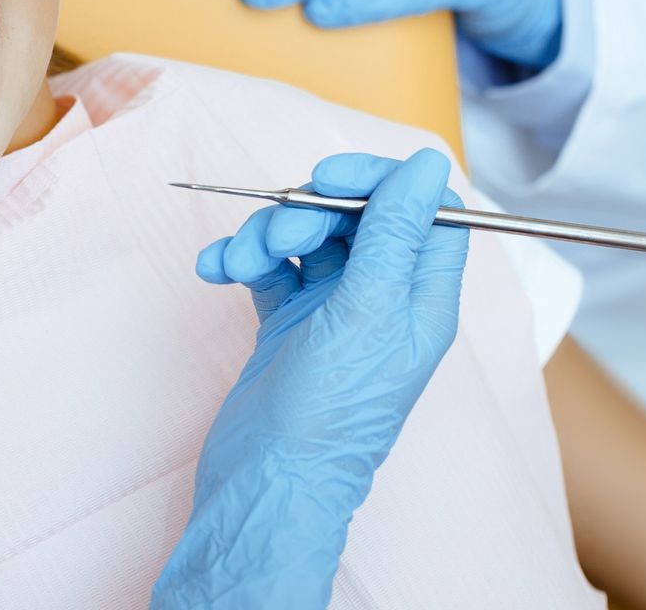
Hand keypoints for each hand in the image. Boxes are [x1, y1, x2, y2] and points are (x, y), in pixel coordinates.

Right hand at [152, 150, 468, 609]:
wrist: (267, 480)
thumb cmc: (330, 412)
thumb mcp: (368, 310)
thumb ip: (395, 232)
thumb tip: (428, 165)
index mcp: (420, 297)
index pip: (422, 211)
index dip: (379, 182)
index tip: (331, 178)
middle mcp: (382, 299)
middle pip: (356, 216)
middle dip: (309, 209)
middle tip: (285, 233)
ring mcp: (332, 311)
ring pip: (306, 237)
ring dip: (266, 235)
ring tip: (240, 261)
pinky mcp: (287, 323)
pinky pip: (269, 267)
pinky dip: (241, 259)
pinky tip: (216, 269)